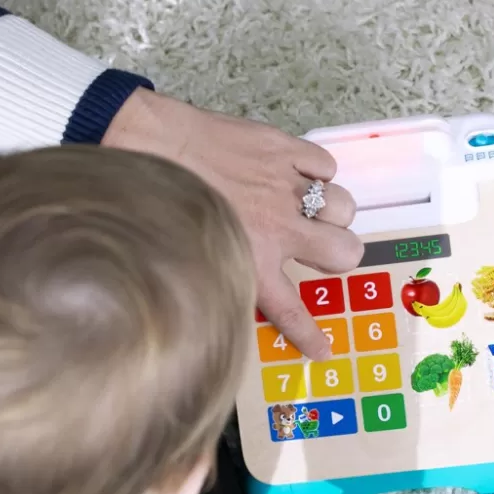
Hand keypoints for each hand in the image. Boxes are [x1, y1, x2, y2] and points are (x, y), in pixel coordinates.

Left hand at [103, 89, 362, 359]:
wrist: (148, 145)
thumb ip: (225, 272)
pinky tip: (300, 173)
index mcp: (253, 263)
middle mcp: (278, 229)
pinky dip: (318, 169)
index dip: (311, 333)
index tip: (322, 348)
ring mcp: (286, 187)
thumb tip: (236, 289)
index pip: (292, 310)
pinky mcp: (283, 149)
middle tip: (321, 249)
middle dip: (340, 255)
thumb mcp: (192, 256)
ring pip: (345, 208)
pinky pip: (326, 164)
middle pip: (346, 252)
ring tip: (313, 209)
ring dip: (333, 212)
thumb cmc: (159, 200)